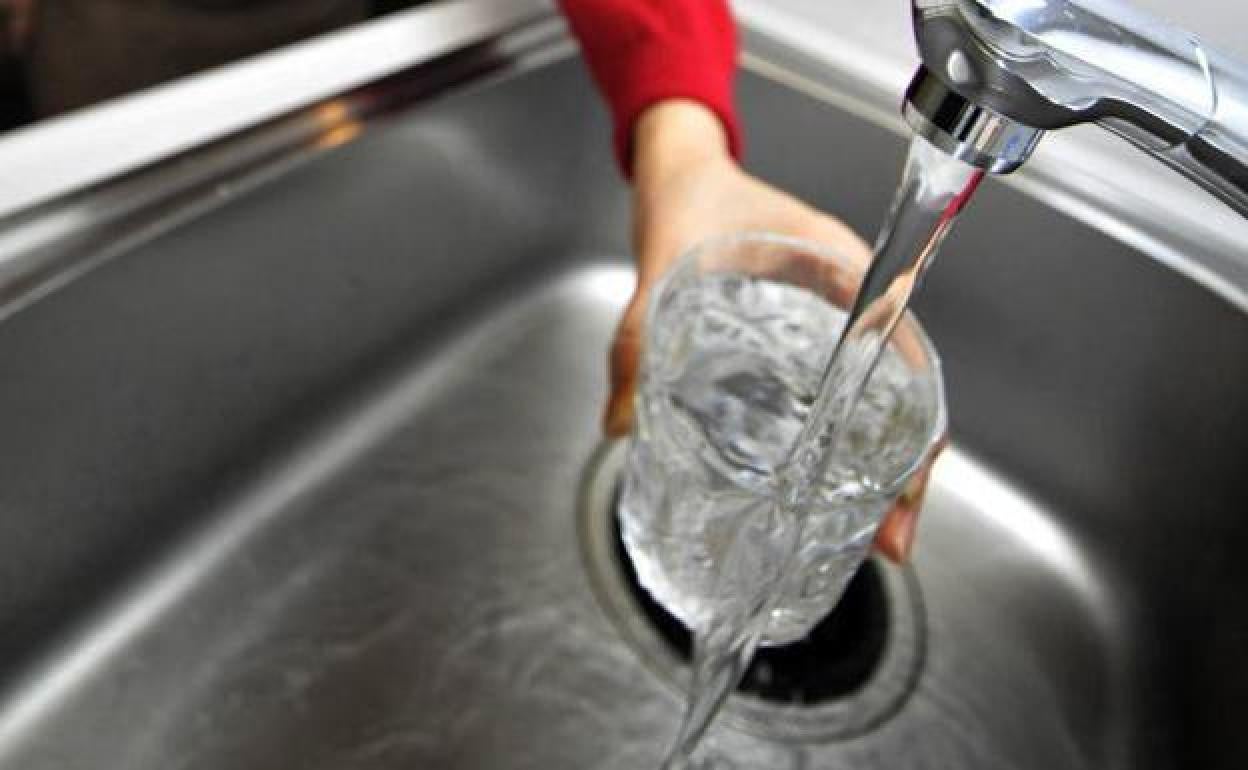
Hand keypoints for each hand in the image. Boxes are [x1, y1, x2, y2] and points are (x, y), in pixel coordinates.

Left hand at [607, 99, 936, 561]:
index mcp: (843, 272)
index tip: (908, 490)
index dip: (919, 430)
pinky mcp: (803, 338)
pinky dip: (842, 440)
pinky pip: (838, 394)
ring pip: (877, 403)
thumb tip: (620, 425)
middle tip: (891, 538)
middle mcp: (851, 301)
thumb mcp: (665, 263)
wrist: (679, 168)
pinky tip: (824, 483)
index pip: (908, 359)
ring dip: (878, 464)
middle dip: (903, 470)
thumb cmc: (691, 197)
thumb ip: (637, 337)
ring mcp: (831, 322)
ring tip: (870, 531)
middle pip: (903, 397)